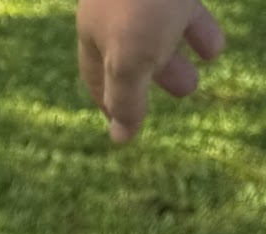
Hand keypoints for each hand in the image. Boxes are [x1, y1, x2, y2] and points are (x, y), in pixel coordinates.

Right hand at [77, 0, 224, 142]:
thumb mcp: (130, 59)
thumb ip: (127, 100)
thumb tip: (121, 140)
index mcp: (97, 34)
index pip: (98, 77)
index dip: (112, 102)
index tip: (126, 121)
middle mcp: (118, 11)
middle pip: (136, 49)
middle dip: (159, 72)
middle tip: (186, 90)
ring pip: (168, 22)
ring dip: (188, 43)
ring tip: (211, 56)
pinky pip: (187, 2)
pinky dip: (202, 20)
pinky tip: (215, 32)